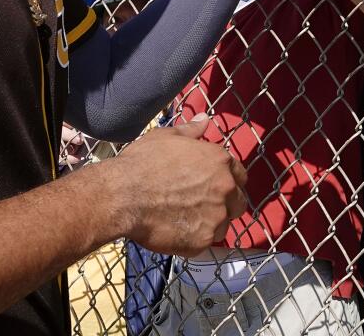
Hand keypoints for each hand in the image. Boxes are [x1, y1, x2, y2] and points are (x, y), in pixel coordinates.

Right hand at [105, 119, 247, 256]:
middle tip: (200, 205)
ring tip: (185, 220)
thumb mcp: (167, 137)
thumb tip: (205, 120)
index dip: (227, 180)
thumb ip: (191, 130)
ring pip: (223, 225)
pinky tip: (176, 231)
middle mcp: (225, 188)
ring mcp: (216, 216)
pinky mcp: (203, 241)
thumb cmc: (142, 163)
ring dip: (210, 224)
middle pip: (238, 202)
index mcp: (220, 161)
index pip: (240, 175)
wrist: (123, 196)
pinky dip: (194, 240)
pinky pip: (206, 243)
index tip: (213, 185)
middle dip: (225, 204)